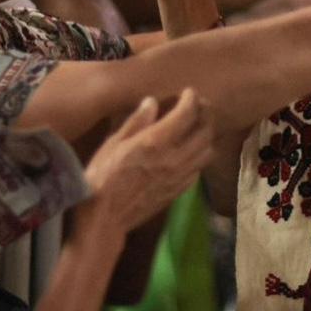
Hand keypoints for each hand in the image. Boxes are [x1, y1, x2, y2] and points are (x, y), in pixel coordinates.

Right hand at [82, 89, 215, 233]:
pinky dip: (200, 156)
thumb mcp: (113, 143)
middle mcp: (174, 157)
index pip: (187, 113)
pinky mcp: (179, 191)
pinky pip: (199, 169)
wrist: (105, 218)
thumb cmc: (102, 177)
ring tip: (199, 127)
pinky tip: (190, 153)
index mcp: (156, 141)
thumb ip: (136, 121)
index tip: (189, 92)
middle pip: (205, 131)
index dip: (191, 99)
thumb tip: (152, 102)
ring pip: (207, 151)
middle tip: (200, 106)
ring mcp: (179, 176)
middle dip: (206, 113)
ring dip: (207, 135)